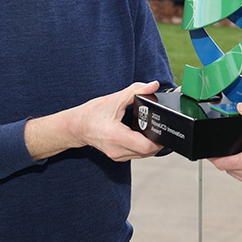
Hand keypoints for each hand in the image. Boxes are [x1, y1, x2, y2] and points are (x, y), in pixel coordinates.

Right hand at [25, 81, 161, 161]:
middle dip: (158, 140)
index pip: (146, 146)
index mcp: (116, 136)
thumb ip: (135, 91)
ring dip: (151, 144)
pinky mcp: (117, 157)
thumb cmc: (92, 114)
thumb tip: (153, 85)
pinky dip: (142, 146)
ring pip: (143, 154)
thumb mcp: (114, 99)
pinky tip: (143, 135)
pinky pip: (136, 154)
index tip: (164, 129)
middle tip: (162, 127)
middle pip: (148, 151)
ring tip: (152, 130)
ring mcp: (117, 156)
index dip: (159, 140)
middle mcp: (117, 150)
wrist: (76, 126)